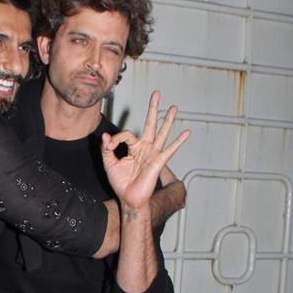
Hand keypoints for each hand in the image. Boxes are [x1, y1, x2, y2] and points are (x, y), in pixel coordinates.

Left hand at [102, 91, 189, 211]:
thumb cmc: (120, 183)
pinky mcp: (158, 161)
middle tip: (156, 93)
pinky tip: (187, 132)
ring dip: (168, 120)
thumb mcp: (109, 164)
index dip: (115, 138)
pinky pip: (170, 149)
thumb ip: (107, 150)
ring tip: (174, 107)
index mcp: (133, 148)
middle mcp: (145, 148)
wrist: (128, 198)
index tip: (109, 146)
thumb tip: (105, 136)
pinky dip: (179, 141)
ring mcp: (153, 153)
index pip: (126, 134)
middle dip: (153, 108)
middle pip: (150, 124)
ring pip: (162, 133)